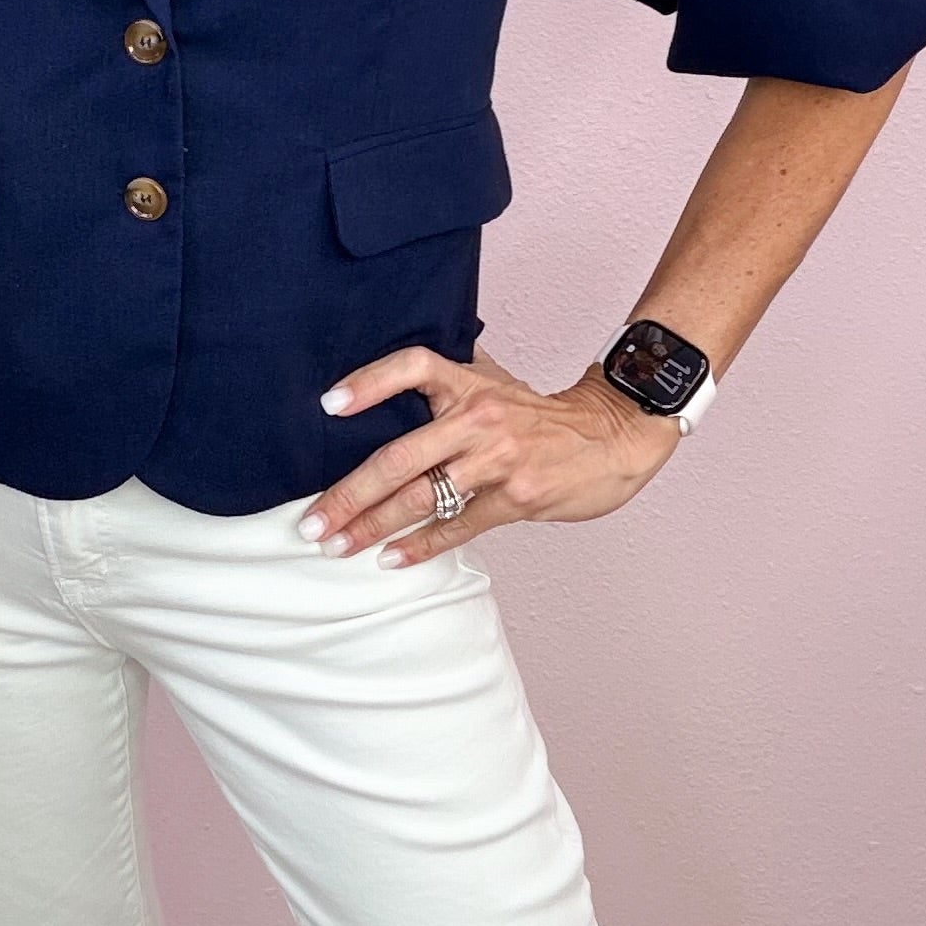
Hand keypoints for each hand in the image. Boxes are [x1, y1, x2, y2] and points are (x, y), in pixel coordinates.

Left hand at [303, 344, 679, 565]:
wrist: (612, 436)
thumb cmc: (542, 415)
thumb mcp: (495, 384)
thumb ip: (448, 383)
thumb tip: (388, 384)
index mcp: (470, 383)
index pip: (412, 366)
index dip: (370, 383)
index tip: (328, 406)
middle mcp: (479, 419)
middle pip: (400, 455)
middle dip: (349, 493)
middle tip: (312, 521)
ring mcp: (497, 460)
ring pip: (422, 497)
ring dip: (373, 525)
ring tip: (337, 545)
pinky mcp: (516, 498)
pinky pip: (458, 526)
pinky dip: (420, 546)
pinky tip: (390, 558)